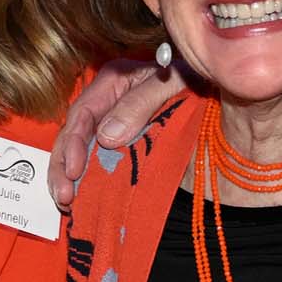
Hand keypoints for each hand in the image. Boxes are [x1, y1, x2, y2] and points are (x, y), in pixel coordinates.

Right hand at [51, 58, 180, 207]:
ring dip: (68, 176)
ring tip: (65, 200)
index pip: (83, 113)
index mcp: (114, 80)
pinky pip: (97, 160)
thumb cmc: (195, 81)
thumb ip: (139, 105)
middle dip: (63, 165)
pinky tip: (79, 196)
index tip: (73, 170)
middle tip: (63, 195)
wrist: (219, 96)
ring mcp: (112, 122)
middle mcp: (107, 101)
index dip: (72, 142)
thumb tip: (105, 137)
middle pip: (73, 134)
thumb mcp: (171, 84)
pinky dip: (87, 178)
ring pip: (79, 150)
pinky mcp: (122, 142)